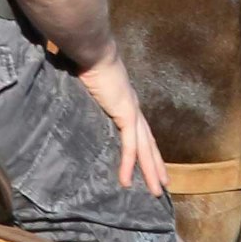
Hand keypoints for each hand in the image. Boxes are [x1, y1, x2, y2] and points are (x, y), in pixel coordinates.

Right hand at [73, 53, 169, 196]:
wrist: (92, 51)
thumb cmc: (87, 63)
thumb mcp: (88, 87)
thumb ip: (87, 98)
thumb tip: (76, 100)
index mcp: (126, 103)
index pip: (141, 132)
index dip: (148, 150)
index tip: (153, 165)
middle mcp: (134, 109)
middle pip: (149, 144)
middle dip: (156, 166)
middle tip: (164, 185)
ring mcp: (132, 112)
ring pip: (145, 149)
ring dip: (151, 171)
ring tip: (156, 191)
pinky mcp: (126, 114)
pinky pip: (129, 146)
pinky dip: (128, 164)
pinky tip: (126, 181)